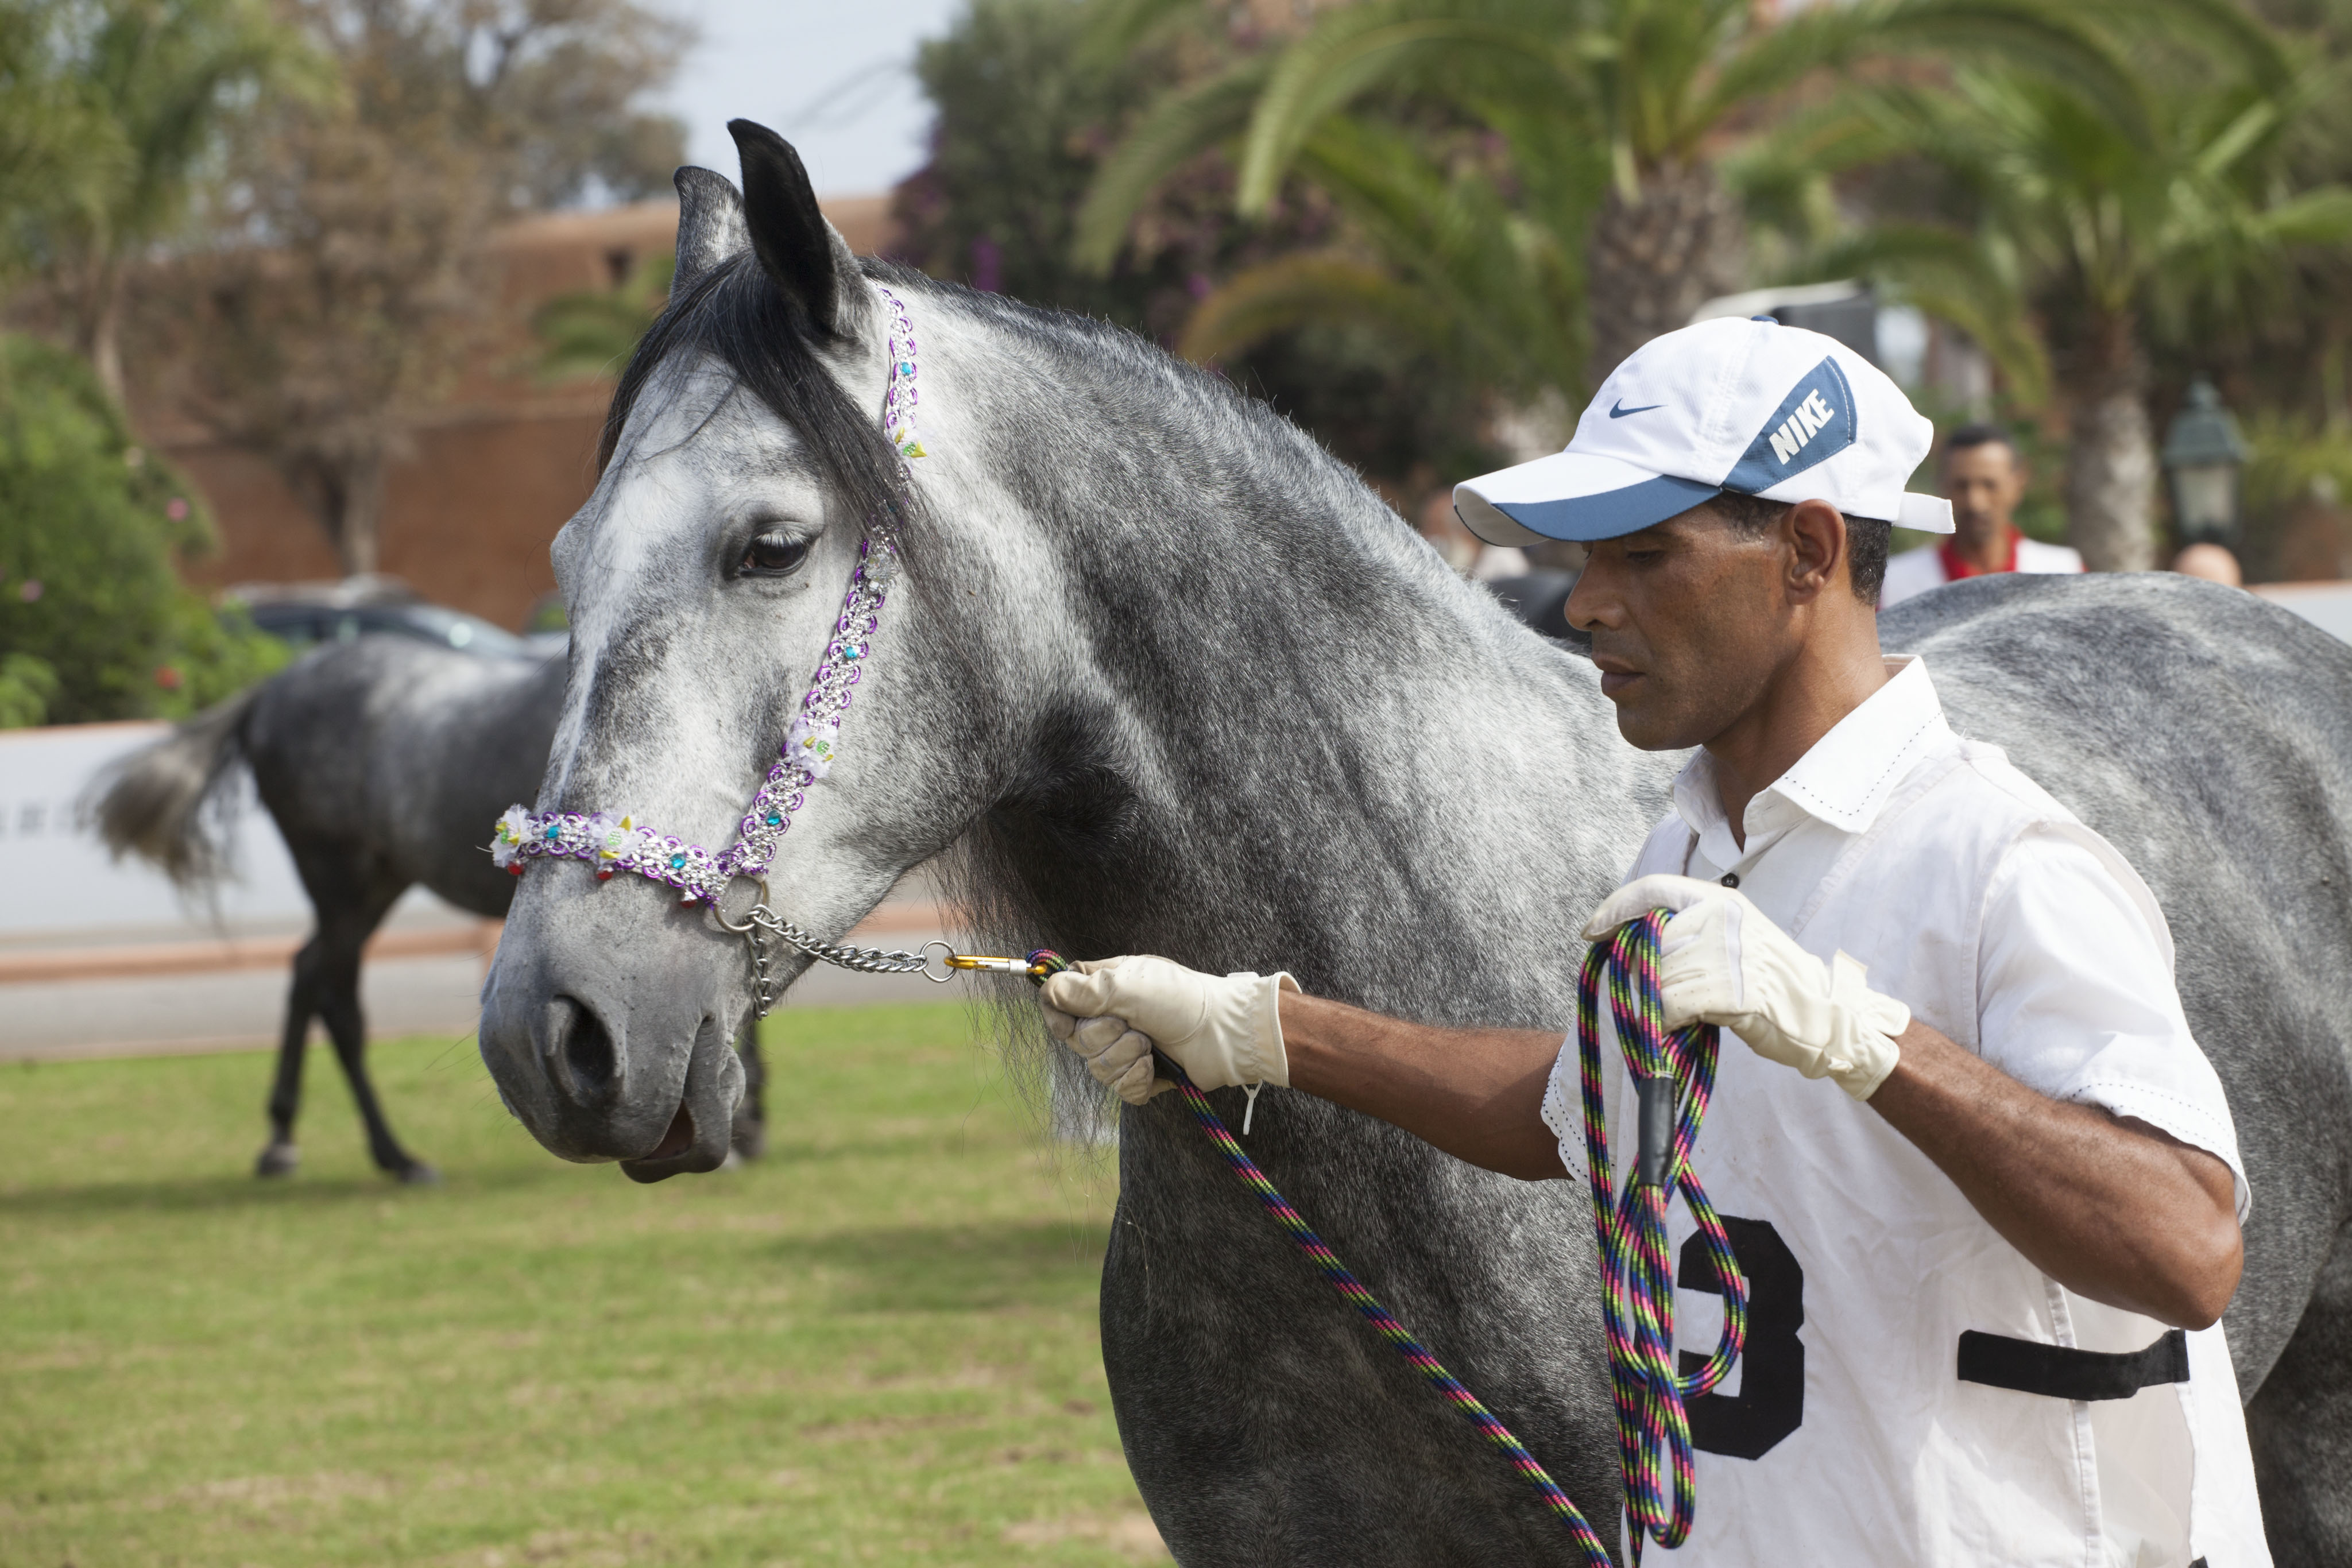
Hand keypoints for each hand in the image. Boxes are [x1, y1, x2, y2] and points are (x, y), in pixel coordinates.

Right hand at [1039, 955, 1297, 1105]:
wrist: (1223, 1033)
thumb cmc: (1180, 999)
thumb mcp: (1128, 985)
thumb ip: (1083, 989)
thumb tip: (1047, 989)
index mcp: (1103, 988)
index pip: (1058, 1002)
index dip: (1057, 1016)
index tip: (1068, 1025)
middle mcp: (1110, 1017)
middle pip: (1076, 1040)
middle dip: (1105, 1038)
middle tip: (1135, 1027)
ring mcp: (1125, 1048)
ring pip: (1097, 1068)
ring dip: (1125, 1058)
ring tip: (1150, 1046)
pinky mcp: (1141, 1076)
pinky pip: (1120, 1090)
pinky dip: (1137, 1080)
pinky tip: (1155, 1068)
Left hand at [1583, 874, 1910, 1099]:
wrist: (1822, 1013)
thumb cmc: (1768, 980)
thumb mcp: (1731, 935)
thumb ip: (1687, 928)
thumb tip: (1629, 936)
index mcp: (1720, 899)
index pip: (1653, 888)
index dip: (1615, 907)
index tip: (1592, 930)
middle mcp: (1722, 917)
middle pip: (1650, 940)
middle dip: (1641, 972)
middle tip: (1650, 992)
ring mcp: (1728, 952)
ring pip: (1658, 976)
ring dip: (1657, 1001)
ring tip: (1678, 1012)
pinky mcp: (1731, 991)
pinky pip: (1672, 1005)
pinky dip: (1668, 1021)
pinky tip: (1682, 1025)